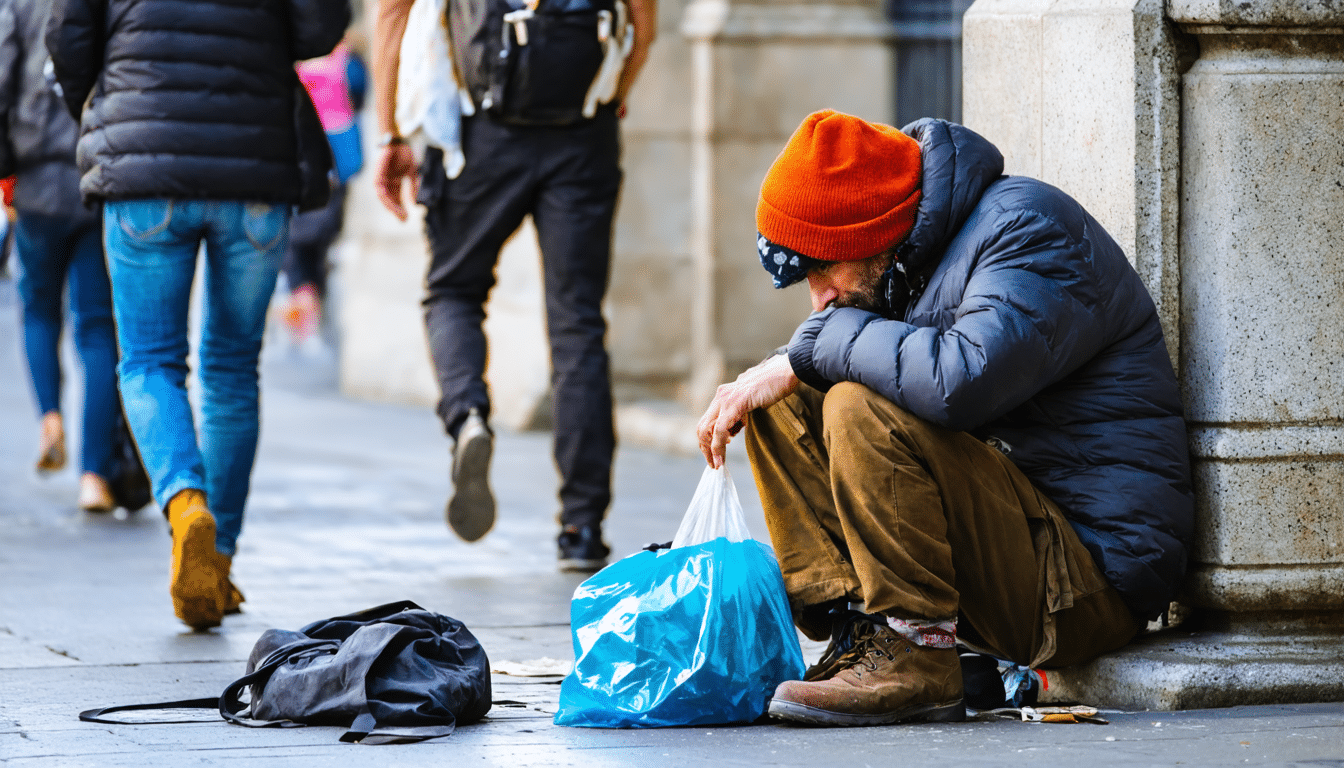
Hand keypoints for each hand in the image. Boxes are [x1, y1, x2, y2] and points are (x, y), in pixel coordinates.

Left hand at [374, 142, 418, 220]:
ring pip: (384, 198)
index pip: (397, 199)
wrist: (398, 141)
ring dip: (391, 207)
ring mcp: (381, 180)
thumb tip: (414, 204)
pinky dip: (386, 198)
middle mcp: (387, 183)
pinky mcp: (377, 176)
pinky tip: (393, 204)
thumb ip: (412, 188)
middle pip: (390, 201)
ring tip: (399, 214)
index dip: (401, 209)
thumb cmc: (404, 154)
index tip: (407, 218)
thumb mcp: (412, 173)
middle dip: (397, 211)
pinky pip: (380, 190)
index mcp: (395, 184)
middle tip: (404, 219)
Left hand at [696, 353, 798, 468]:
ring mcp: (726, 398)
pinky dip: (718, 445)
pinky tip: (722, 457)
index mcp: (724, 395)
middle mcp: (721, 395)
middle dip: (705, 448)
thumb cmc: (774, 385)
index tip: (714, 456)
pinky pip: (720, 428)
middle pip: (702, 427)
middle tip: (713, 464)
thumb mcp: (752, 401)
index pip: (707, 422)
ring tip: (718, 463)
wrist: (786, 370)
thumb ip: (741, 413)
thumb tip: (735, 428)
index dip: (708, 441)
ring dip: (710, 450)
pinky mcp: (735, 402)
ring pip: (708, 429)